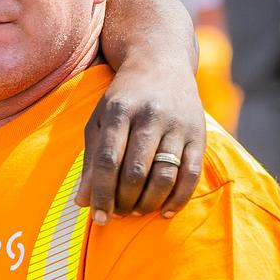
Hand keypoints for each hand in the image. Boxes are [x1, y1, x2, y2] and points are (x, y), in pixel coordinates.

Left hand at [76, 78, 204, 223]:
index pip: (107, 161)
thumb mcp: (99, 121)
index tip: (97, 217)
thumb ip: (90, 160)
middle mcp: (149, 116)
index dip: (101, 193)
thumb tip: (81, 202)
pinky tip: (165, 211)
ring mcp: (177, 124)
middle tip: (117, 214)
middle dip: (124, 201)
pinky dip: (178, 198)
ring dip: (149, 202)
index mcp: (118, 111)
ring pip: (164, 175)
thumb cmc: (123, 99)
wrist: (161, 63)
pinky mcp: (199, 133)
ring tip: (136, 211)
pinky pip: (191, 173)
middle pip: (135, 171)